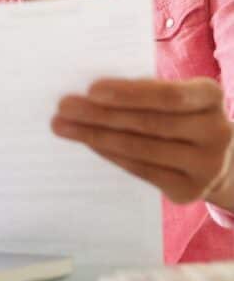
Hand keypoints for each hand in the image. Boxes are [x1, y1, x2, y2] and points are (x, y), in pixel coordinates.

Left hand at [52, 78, 233, 206]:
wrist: (215, 157)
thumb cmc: (180, 114)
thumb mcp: (175, 95)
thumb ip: (145, 90)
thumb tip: (89, 93)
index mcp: (210, 97)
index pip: (168, 96)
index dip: (129, 93)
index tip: (91, 89)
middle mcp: (215, 131)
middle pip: (148, 123)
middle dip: (100, 114)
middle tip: (64, 106)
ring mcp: (206, 166)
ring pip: (140, 149)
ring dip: (96, 136)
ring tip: (64, 126)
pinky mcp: (188, 190)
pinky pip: (140, 170)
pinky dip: (110, 155)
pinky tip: (88, 143)